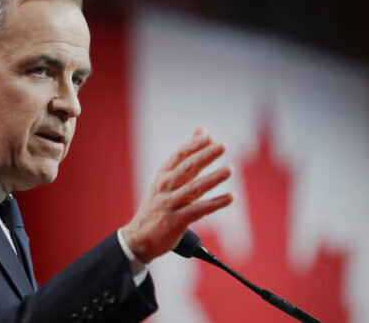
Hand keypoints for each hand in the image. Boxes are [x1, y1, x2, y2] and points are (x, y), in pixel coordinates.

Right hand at [121, 127, 232, 263]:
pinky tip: (229, 197)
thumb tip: (202, 131)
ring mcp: (169, 204)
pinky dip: (215, 203)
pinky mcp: (175, 221)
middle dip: (205, 155)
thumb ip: (187, 158)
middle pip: (187, 168)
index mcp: (162, 176)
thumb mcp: (166, 180)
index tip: (209, 137)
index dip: (194, 145)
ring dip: (213, 178)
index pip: (179, 156)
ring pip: (194, 188)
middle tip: (222, 146)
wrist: (139, 238)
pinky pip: (199, 210)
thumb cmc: (157, 206)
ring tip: (229, 169)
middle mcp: (164, 187)